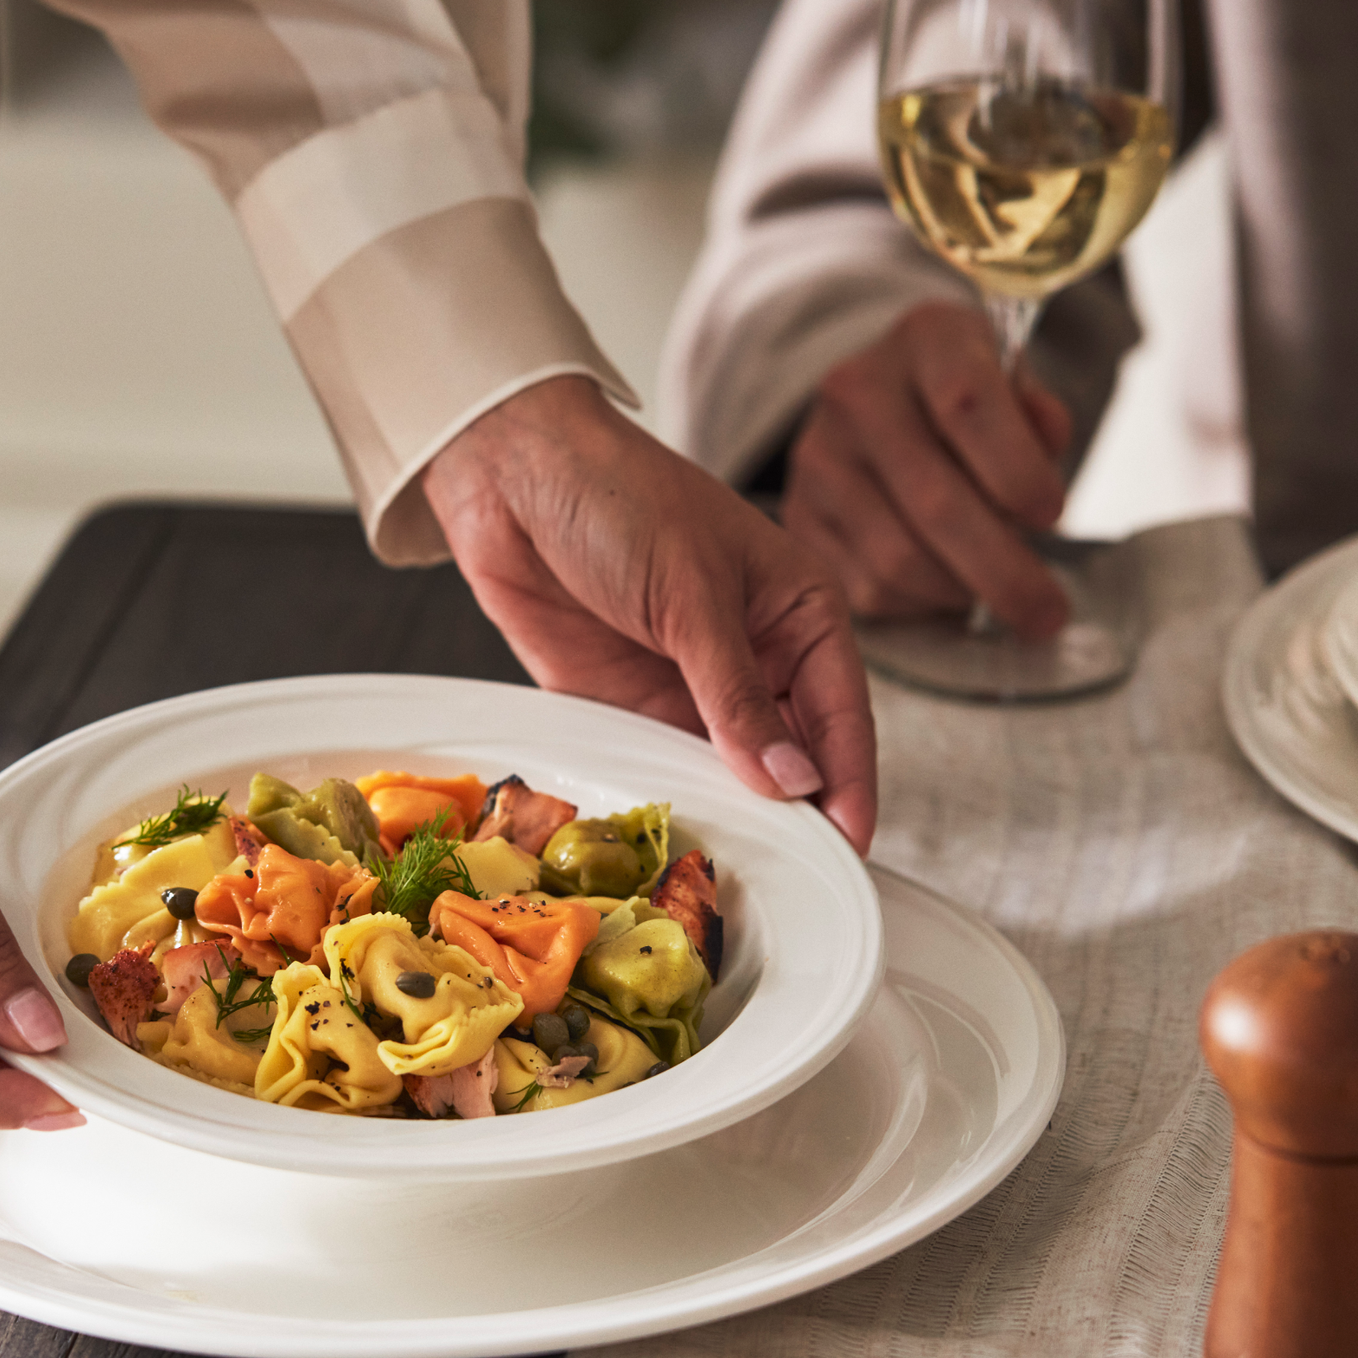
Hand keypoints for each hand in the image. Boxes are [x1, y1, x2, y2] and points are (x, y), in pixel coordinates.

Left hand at [423, 375, 875, 852]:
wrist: (509, 475)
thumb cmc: (617, 496)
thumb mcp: (689, 592)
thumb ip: (736, 694)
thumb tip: (790, 780)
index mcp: (798, 612)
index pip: (842, 715)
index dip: (848, 784)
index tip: (847, 849)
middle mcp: (755, 655)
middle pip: (794, 756)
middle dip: (796, 814)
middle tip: (798, 882)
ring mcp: (691, 686)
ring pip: (730, 773)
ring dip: (733, 816)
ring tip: (740, 875)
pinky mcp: (629, 705)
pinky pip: (663, 767)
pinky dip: (673, 802)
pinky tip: (677, 840)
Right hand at [790, 300, 1075, 636]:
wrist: (884, 406)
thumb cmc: (969, 402)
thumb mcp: (1016, 385)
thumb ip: (1041, 417)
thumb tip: (1046, 443)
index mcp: (926, 339)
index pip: (966, 404)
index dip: (1016, 470)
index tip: (1053, 515)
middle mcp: (856, 390)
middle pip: (934, 500)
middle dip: (1003, 570)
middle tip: (1049, 612)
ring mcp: (818, 456)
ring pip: (899, 558)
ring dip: (962, 590)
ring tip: (996, 590)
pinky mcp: (800, 517)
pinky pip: (868, 587)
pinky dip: (921, 603)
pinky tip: (947, 585)